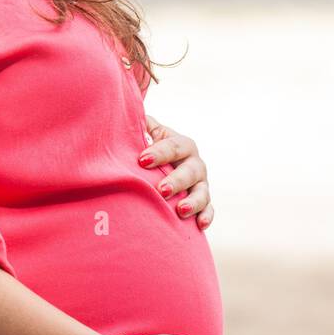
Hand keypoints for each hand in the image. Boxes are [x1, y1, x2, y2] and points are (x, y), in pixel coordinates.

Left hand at [139, 115, 213, 229]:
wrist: (165, 168)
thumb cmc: (151, 152)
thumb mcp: (148, 136)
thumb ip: (140, 125)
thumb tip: (124, 109)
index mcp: (181, 144)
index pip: (172, 146)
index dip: (158, 153)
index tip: (142, 161)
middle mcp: (194, 163)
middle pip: (189, 171)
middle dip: (176, 180)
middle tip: (161, 189)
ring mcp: (201, 183)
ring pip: (202, 192)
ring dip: (192, 201)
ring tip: (180, 210)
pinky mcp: (204, 202)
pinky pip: (209, 210)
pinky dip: (206, 217)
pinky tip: (200, 225)